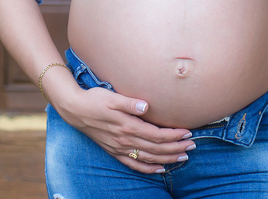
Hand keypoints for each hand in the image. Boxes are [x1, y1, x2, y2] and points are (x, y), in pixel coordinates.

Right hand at [56, 87, 194, 174]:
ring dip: (167, 159)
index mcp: (127, 125)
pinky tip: (160, 169)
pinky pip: (134, 164)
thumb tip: (146, 106)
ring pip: (148, 158)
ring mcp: (119, 148)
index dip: (174, 135)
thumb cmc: (95, 99)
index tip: (188, 133)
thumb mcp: (112, 97)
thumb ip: (129, 103)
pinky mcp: (114, 151)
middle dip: (176, 148)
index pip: (157, 135)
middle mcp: (125, 140)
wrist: (75, 110)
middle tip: (192, 146)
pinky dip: (149, 168)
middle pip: (156, 148)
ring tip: (183, 157)